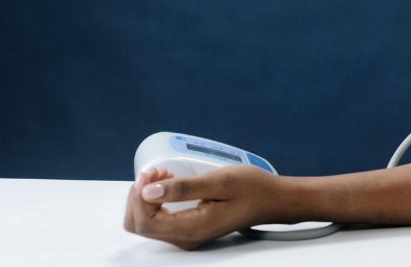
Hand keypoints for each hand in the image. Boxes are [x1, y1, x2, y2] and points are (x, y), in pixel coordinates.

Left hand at [123, 165, 289, 249]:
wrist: (272, 200)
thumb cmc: (252, 188)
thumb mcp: (219, 181)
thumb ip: (183, 188)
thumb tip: (148, 191)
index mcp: (192, 228)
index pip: (144, 222)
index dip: (140, 196)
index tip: (154, 173)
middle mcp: (185, 238)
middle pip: (138, 225)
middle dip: (140, 195)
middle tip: (158, 173)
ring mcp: (185, 236)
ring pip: (145, 222)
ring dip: (146, 196)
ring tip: (165, 175)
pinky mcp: (187, 229)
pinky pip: (157, 219)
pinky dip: (155, 200)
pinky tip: (169, 183)